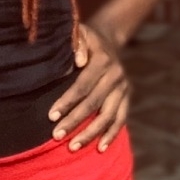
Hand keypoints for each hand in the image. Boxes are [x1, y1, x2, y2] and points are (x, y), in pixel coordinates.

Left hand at [48, 24, 129, 152]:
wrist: (108, 38)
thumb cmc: (86, 37)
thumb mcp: (80, 32)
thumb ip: (78, 43)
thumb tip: (79, 61)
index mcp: (103, 60)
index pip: (83, 85)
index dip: (67, 102)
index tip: (51, 116)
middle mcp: (116, 75)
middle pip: (94, 103)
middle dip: (74, 121)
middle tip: (56, 136)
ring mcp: (123, 88)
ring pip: (108, 116)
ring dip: (91, 133)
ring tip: (73, 147)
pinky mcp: (127, 97)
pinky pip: (121, 119)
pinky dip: (111, 134)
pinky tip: (100, 148)